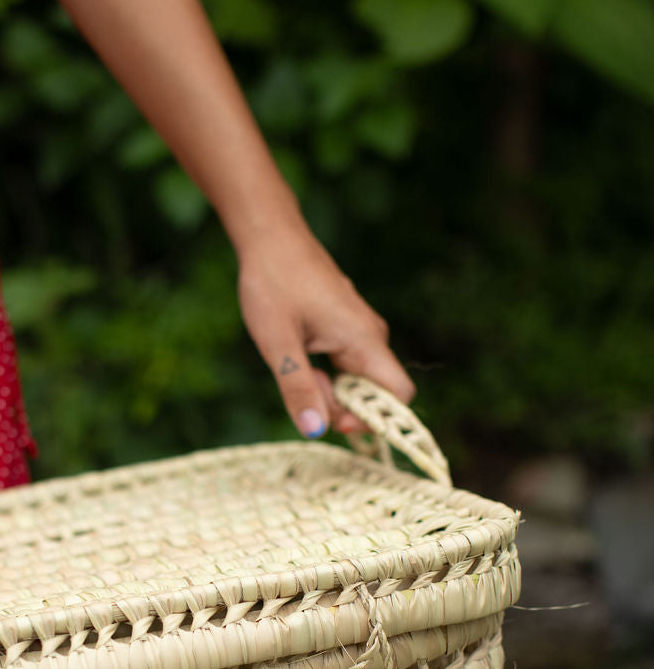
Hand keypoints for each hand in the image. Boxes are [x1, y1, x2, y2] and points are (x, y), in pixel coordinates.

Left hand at [237, 213, 414, 436]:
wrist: (270, 237)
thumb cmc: (273, 282)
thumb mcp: (277, 342)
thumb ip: (298, 387)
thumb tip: (315, 430)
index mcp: (363, 338)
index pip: (398, 394)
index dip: (374, 418)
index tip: (334, 420)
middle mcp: (370, 335)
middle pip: (374, 392)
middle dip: (341, 405)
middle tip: (302, 388)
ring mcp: (359, 330)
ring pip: (357, 379)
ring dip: (329, 389)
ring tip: (296, 364)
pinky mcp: (346, 327)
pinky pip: (346, 364)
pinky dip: (324, 372)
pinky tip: (298, 353)